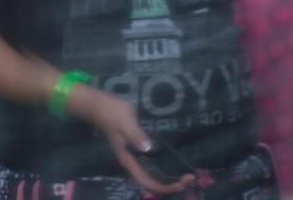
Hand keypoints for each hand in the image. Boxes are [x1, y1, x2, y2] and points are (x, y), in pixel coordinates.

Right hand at [65, 85, 188, 195]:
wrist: (101, 105)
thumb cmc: (112, 113)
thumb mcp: (125, 123)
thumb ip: (136, 136)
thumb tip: (148, 149)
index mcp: (129, 160)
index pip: (148, 182)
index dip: (165, 187)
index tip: (181, 183)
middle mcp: (133, 163)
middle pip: (153, 182)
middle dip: (172, 185)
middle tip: (192, 178)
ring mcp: (136, 156)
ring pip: (155, 175)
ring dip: (171, 178)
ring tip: (188, 175)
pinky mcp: (140, 148)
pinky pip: (155, 164)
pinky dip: (166, 166)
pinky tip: (178, 162)